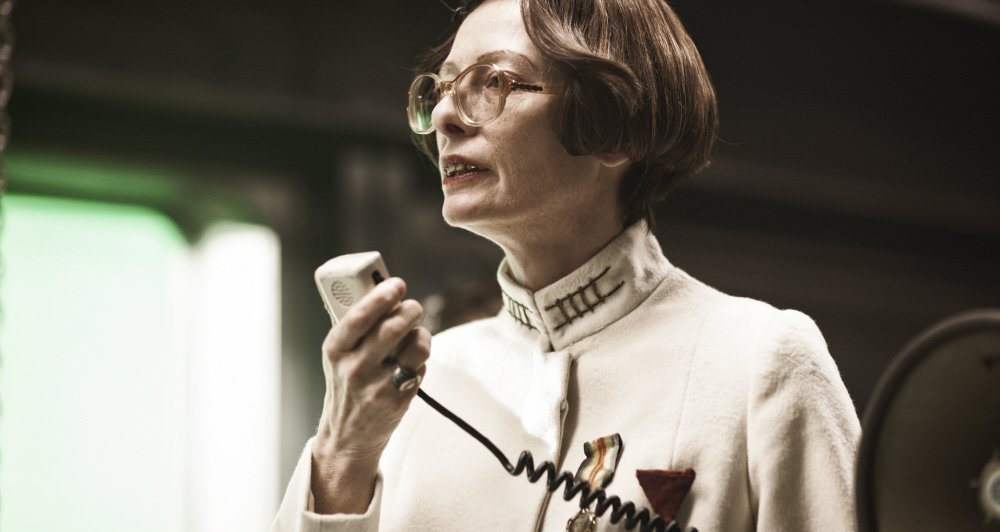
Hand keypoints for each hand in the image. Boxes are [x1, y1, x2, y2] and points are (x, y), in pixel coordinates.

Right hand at [311, 277, 430, 513]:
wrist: (349, 435)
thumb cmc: (347, 384)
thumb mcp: (339, 356)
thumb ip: (356, 327)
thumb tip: (384, 292)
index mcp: (335, 350)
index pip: (358, 316)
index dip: (381, 296)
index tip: (397, 283)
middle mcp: (355, 368)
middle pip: (392, 327)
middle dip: (410, 310)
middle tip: (413, 307)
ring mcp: (378, 385)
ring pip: (415, 344)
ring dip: (422, 333)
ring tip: (416, 333)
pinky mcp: (399, 399)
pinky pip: (421, 365)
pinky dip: (422, 356)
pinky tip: (411, 361)